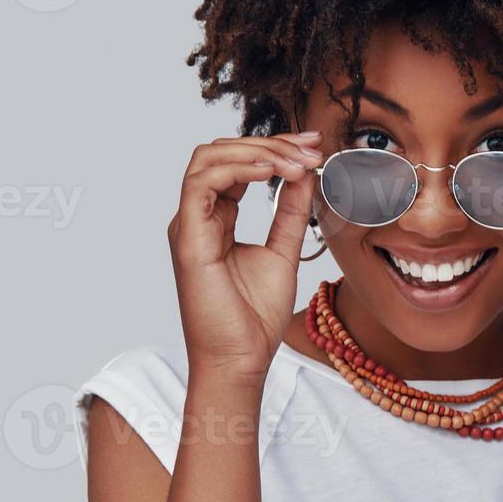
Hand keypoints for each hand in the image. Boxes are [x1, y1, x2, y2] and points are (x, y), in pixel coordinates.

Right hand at [167, 131, 323, 384]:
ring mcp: (189, 225)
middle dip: (270, 143)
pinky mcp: (188, 238)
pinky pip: (201, 184)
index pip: (238, 165)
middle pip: (222, 153)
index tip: (315, 147)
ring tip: (296, 162)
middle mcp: (199, 217)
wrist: (241, 358)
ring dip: (256, 151)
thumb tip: (305, 173)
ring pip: (208, 159)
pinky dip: (237, 168)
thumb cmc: (254, 317)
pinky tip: (272, 172)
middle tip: (311, 148)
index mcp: (218, 219)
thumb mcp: (283, 251)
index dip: (275, 148)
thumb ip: (290, 212)